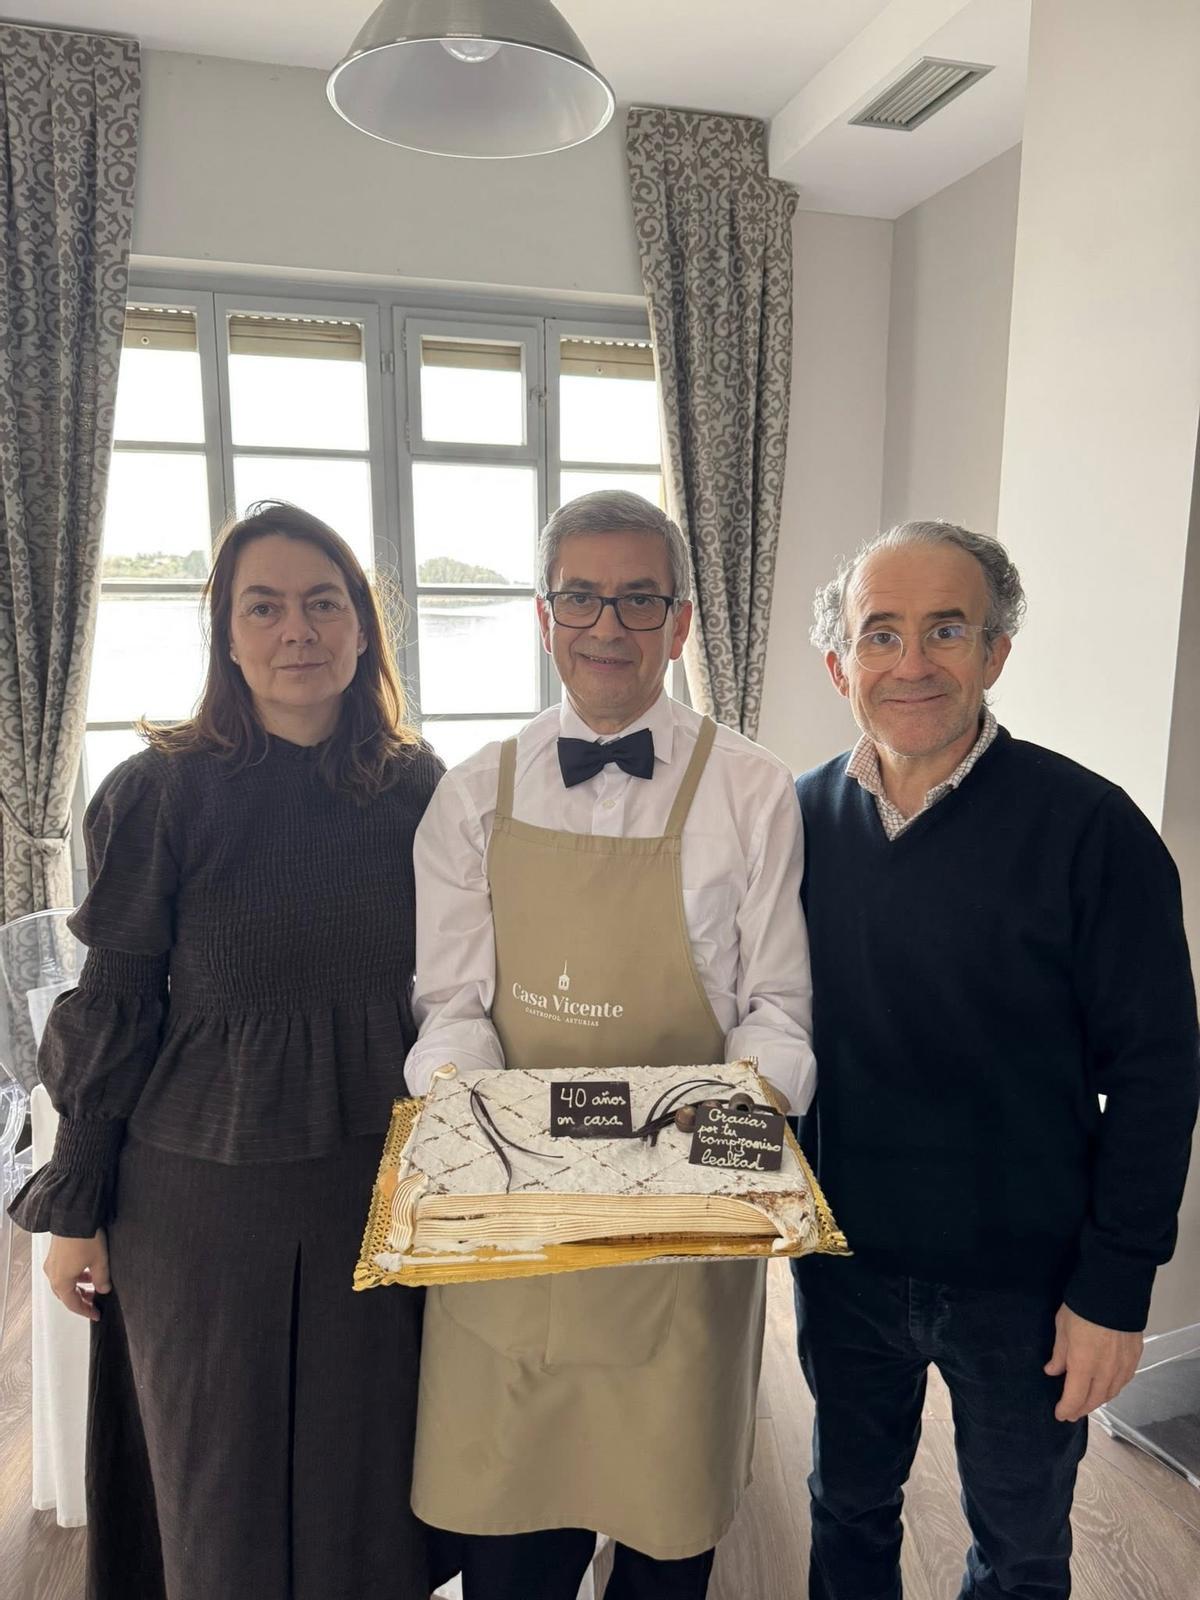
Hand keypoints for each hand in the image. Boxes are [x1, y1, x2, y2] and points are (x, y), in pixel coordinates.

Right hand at [44, 1231, 110, 1321]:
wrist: (73, 1215)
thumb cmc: (84, 1238)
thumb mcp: (99, 1261)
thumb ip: (102, 1279)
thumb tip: (103, 1289)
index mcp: (61, 1282)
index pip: (72, 1304)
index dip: (85, 1311)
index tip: (96, 1314)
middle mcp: (52, 1274)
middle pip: (65, 1295)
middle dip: (81, 1300)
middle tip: (94, 1302)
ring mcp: (52, 1263)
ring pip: (64, 1283)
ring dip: (78, 1287)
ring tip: (94, 1285)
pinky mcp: (54, 1253)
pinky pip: (63, 1271)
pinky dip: (74, 1276)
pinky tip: (87, 1270)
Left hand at [1044, 1303, 1142, 1421]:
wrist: (1113, 1292)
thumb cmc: (1082, 1308)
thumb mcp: (1062, 1328)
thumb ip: (1059, 1354)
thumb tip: (1053, 1371)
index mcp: (1084, 1366)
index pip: (1074, 1398)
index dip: (1066, 1409)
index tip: (1059, 1414)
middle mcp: (1105, 1372)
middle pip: (1094, 1400)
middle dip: (1081, 1408)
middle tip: (1072, 1412)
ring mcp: (1122, 1366)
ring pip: (1111, 1393)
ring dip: (1098, 1401)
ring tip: (1088, 1402)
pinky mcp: (1134, 1358)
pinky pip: (1123, 1381)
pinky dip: (1113, 1388)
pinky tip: (1107, 1387)